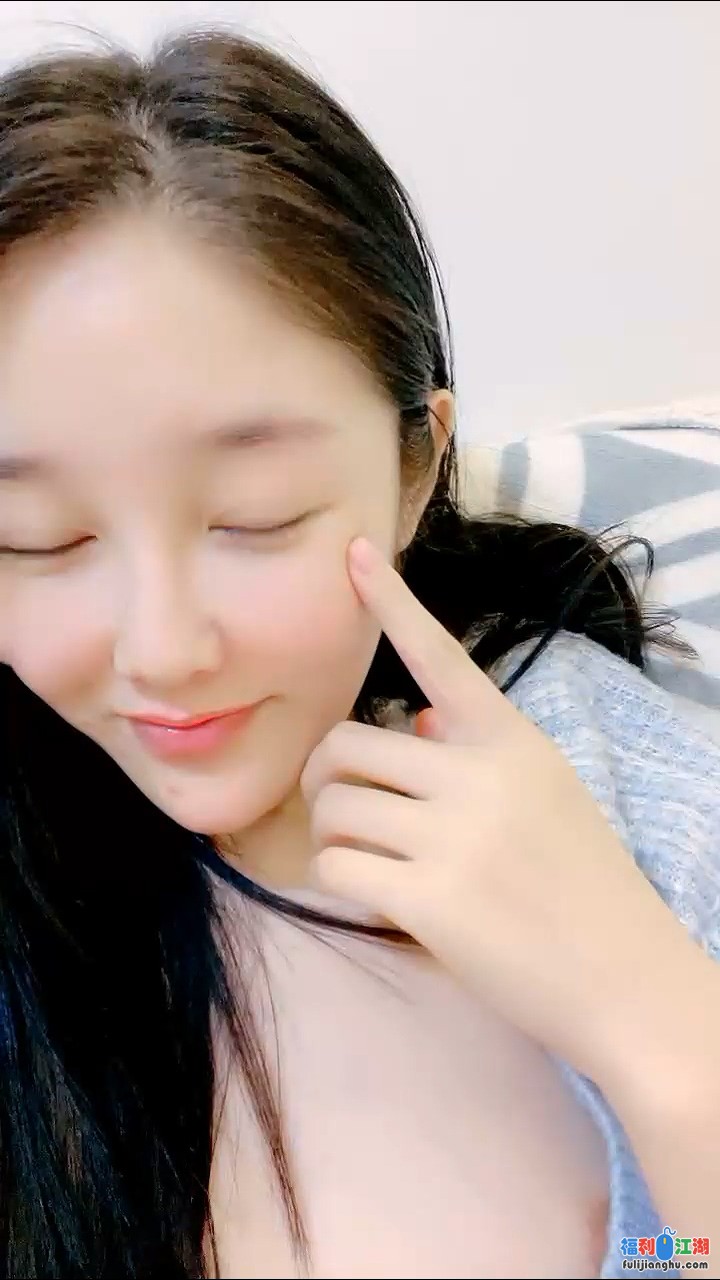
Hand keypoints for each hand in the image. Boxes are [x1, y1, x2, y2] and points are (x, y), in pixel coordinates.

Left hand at [300, 536, 689, 1082]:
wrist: (628, 980)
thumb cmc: (585, 885)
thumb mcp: (547, 795)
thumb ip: (480, 754)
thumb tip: (416, 718)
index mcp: (513, 742)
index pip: (442, 656)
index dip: (391, 602)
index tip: (353, 552)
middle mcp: (480, 776)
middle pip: (347, 745)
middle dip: (327, 777)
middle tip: (341, 806)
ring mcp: (454, 838)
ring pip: (333, 807)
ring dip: (332, 833)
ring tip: (365, 857)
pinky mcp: (429, 901)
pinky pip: (335, 867)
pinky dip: (339, 880)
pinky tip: (373, 893)